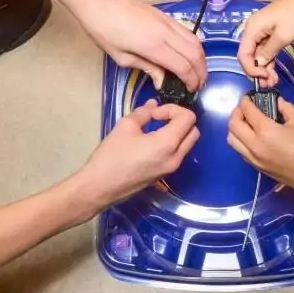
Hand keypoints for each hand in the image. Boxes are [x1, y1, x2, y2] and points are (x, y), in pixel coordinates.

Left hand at [75, 0, 206, 90]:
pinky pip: (187, 31)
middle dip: (201, 71)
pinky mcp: (165, 15)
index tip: (190, 90)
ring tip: (197, 71)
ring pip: (195, 40)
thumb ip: (145, 67)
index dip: (191, 81)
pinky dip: (193, 45)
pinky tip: (188, 53)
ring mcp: (167, 21)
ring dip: (201, 58)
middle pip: (195, 53)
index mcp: (153, 45)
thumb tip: (162, 79)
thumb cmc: (102, 29)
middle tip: (198, 85)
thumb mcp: (119, 56)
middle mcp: (165, 32)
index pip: (183, 66)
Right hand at [82, 99, 199, 210]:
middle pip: (193, 131)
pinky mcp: (164, 175)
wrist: (100, 187)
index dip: (173, 109)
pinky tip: (151, 141)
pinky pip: (177, 154)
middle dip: (179, 120)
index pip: (189, 118)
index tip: (154, 113)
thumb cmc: (111, 156)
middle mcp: (176, 157)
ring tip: (154, 128)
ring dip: (177, 132)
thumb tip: (153, 104)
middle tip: (158, 118)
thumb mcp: (125, 127)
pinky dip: (172, 143)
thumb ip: (143, 112)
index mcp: (168, 144)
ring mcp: (171, 169)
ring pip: (187, 144)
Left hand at [227, 95, 293, 197]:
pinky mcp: (257, 168)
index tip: (248, 97)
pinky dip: (241, 142)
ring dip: (235, 129)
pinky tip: (253, 138)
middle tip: (246, 109)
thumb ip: (285, 108)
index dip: (245, 101)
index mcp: (266, 131)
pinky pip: (241, 152)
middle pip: (232, 126)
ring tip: (247, 124)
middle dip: (236, 113)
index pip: (247, 111)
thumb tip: (276, 102)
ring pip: (232, 141)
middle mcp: (255, 145)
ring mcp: (253, 159)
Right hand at [237, 0, 293, 84]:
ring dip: (264, 68)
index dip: (251, 69)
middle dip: (257, 71)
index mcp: (252, 29)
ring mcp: (262, 30)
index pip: (243, 55)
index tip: (263, 77)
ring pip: (257, 54)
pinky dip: (268, 60)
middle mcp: (253, 29)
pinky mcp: (270, 32)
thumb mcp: (282, 37)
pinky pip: (265, 49)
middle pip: (249, 55)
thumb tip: (259, 64)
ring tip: (273, 80)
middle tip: (269, 83)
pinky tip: (273, 70)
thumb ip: (268, 52)